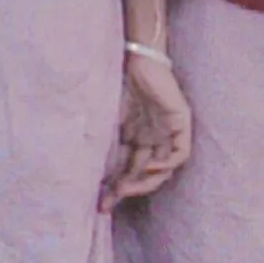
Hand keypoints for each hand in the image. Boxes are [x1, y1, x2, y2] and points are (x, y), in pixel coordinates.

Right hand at [105, 44, 192, 208]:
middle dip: (128, 190)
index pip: (128, 170)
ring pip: (164, 169)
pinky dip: (166, 164)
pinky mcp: (181, 124)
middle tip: (108, 201)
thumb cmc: (118, 83)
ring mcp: (169, 133)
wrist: (135, 59)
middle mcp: (154, 140)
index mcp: (137, 138)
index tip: (99, 203)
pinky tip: (148, 167)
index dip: (115, 188)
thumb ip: (103, 141)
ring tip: (126, 189)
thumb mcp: (107, 119)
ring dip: (146, 182)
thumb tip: (82, 167)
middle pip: (145, 174)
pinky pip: (180, 153)